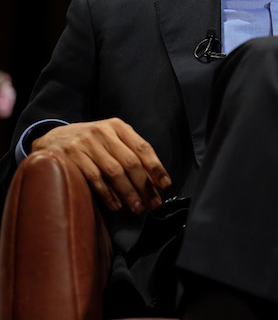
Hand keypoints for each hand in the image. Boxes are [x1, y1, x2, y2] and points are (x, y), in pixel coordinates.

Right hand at [32, 118, 171, 213]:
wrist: (54, 138)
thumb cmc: (91, 143)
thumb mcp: (111, 139)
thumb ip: (131, 154)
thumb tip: (154, 182)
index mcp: (118, 127)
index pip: (143, 147)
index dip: (156, 167)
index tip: (165, 185)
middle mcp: (103, 132)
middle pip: (130, 162)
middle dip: (144, 185)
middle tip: (153, 203)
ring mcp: (86, 144)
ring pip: (114, 172)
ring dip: (128, 193)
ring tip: (137, 208)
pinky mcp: (71, 157)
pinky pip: (94, 179)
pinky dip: (107, 194)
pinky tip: (116, 205)